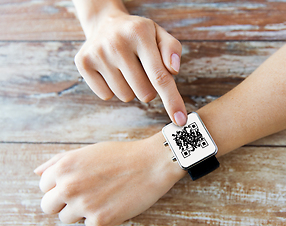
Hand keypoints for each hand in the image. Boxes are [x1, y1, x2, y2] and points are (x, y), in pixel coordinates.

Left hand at [34, 133, 185, 225]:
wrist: (152, 163)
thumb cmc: (121, 155)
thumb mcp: (87, 151)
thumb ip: (58, 161)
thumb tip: (37, 172)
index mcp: (64, 167)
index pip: (43, 186)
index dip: (59, 185)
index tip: (76, 183)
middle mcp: (69, 186)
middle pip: (47, 206)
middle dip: (62, 202)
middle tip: (84, 194)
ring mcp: (84, 205)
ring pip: (66, 218)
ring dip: (80, 210)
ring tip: (101, 196)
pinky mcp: (100, 220)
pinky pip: (88, 225)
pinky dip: (99, 217)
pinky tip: (113, 202)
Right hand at [74, 9, 186, 125]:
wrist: (105, 23)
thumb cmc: (138, 34)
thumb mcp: (159, 34)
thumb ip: (172, 50)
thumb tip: (173, 70)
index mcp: (140, 33)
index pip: (160, 76)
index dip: (172, 101)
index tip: (181, 121)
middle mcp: (117, 43)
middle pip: (145, 93)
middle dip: (149, 88)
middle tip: (142, 70)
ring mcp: (97, 54)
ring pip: (126, 96)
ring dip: (131, 89)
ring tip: (126, 68)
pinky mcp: (83, 63)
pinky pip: (106, 96)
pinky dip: (113, 89)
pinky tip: (112, 71)